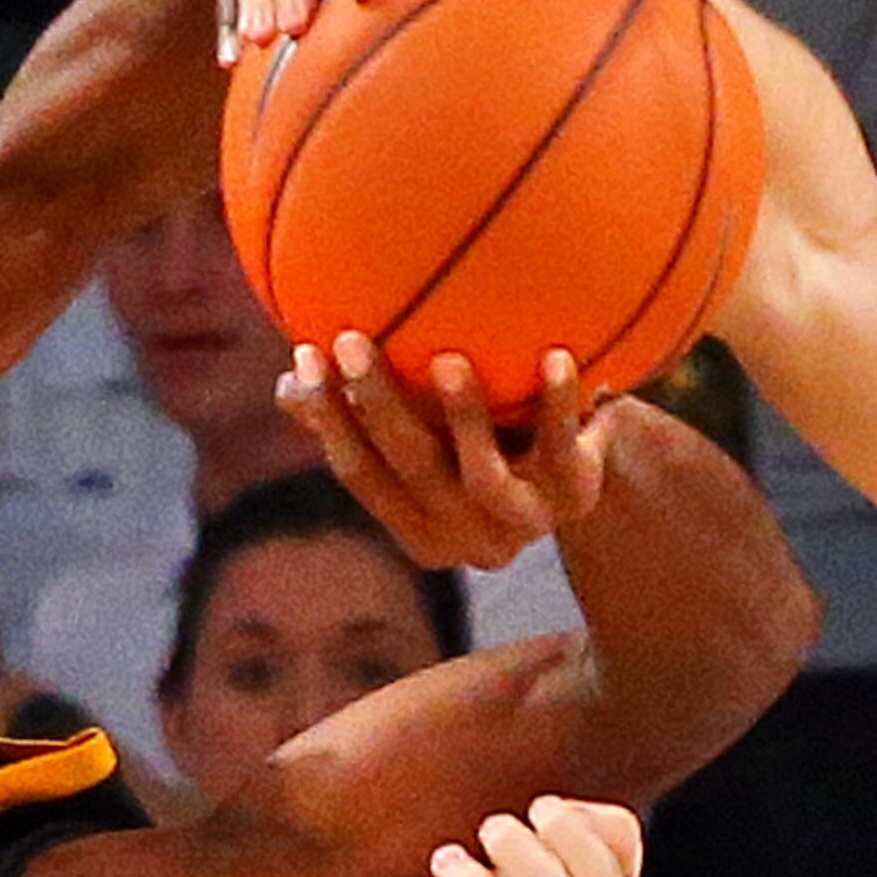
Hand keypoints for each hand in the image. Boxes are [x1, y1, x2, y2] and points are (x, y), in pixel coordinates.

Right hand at [286, 333, 606, 570]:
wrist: (590, 466)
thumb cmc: (488, 435)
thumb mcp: (425, 427)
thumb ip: (363, 409)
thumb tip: (286, 383)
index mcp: (416, 526)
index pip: (361, 473)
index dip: (329, 419)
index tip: (308, 355)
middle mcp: (463, 535)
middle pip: (412, 471)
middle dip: (378, 408)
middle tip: (353, 342)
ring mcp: (520, 522)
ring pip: (481, 476)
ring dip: (464, 419)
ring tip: (446, 362)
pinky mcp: (573, 495)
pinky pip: (562, 448)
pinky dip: (559, 404)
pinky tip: (555, 356)